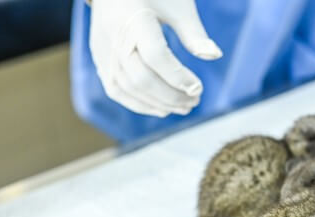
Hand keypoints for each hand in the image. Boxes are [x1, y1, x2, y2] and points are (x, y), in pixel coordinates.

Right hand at [89, 0, 221, 116]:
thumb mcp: (177, 6)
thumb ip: (193, 32)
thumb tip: (215, 55)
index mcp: (134, 18)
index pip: (155, 56)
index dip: (178, 77)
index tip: (198, 87)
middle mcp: (113, 36)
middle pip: (141, 78)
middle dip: (171, 96)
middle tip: (195, 100)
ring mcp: (103, 50)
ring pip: (128, 89)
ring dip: (159, 104)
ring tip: (184, 107)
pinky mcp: (99, 59)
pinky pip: (116, 90)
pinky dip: (140, 104)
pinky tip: (163, 108)